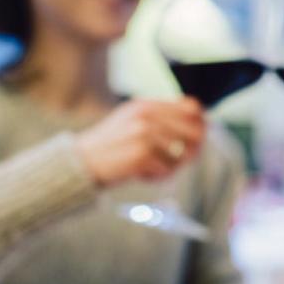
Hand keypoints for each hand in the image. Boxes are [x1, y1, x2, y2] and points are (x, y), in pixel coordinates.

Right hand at [77, 97, 205, 186]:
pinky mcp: (141, 155)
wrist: (81, 161)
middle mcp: (147, 117)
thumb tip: (201, 123)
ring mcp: (144, 135)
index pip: (191, 108)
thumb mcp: (133, 121)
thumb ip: (161, 119)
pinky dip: (157, 178)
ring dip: (171, 168)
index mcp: (146, 105)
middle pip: (193, 133)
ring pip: (181, 156)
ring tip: (154, 170)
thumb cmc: (111, 145)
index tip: (201, 137)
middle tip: (181, 162)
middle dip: (193, 151)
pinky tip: (141, 175)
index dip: (202, 124)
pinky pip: (167, 171)